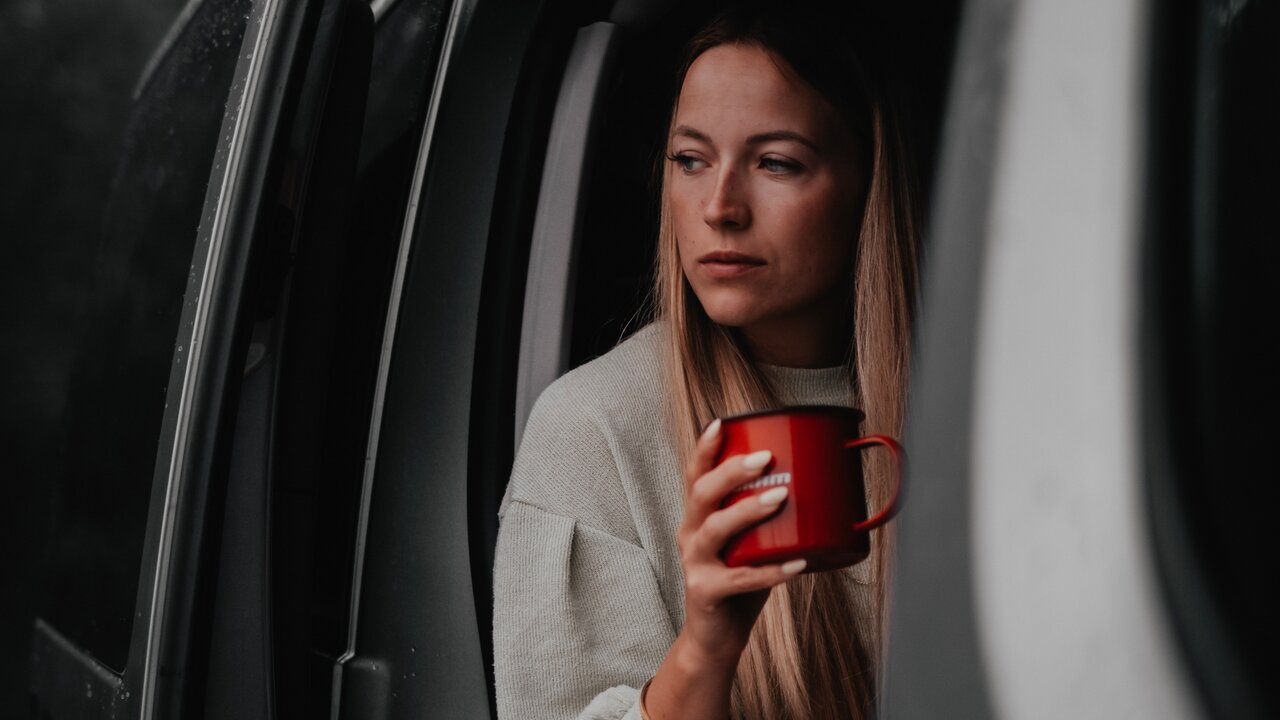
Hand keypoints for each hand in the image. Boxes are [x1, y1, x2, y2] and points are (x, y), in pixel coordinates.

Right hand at [674, 418, 806, 668]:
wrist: (716, 637)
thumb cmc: (740, 583)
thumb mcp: (753, 544)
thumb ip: (772, 520)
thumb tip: (819, 490)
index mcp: (697, 517)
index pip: (695, 475)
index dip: (705, 449)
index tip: (721, 423)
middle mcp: (690, 535)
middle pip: (702, 493)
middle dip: (733, 472)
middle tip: (766, 459)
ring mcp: (695, 564)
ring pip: (715, 529)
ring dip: (748, 510)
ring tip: (780, 497)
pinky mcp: (706, 592)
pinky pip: (739, 578)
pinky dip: (771, 570)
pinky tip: (797, 565)